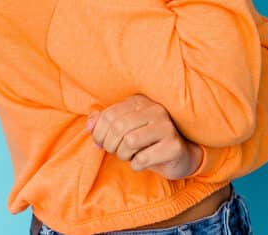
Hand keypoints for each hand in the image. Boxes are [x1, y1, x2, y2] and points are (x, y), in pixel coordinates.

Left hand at [85, 94, 203, 179]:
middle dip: (110, 145)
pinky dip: (136, 164)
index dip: (98, 133)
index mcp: (140, 101)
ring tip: (129, 155)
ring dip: (123, 154)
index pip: (109, 114)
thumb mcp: (124, 129)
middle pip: (118, 128)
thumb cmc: (146, 141)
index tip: (100, 143)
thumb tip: (89, 125)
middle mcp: (155, 109)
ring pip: (130, 142)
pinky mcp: (173, 146)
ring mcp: (166, 127)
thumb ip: (104, 123)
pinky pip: (143, 158)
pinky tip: (141, 162)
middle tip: (115, 151)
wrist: (178, 155)